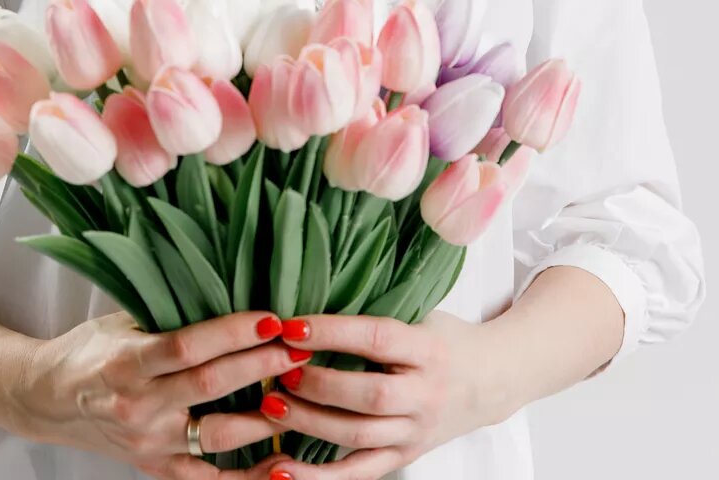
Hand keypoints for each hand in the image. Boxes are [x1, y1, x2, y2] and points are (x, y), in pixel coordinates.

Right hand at [14, 307, 297, 478]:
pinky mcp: (157, 468)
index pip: (188, 347)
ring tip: (301, 394)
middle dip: (261, 365)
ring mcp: (149, 443)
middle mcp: (138, 406)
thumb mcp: (122, 320)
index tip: (271, 319)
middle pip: (211, 386)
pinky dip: (248, 477)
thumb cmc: (90, 350)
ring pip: (219, 436)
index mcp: (128, 362)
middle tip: (300, 348)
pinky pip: (210, 479)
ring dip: (265, 416)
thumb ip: (169, 313)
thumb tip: (231, 286)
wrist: (47, 400)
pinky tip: (283, 465)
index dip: (233, 333)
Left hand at [258, 310, 507, 479]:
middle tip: (278, 369)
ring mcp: (416, 431)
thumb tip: (314, 301)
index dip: (332, 333)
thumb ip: (378, 313)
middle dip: (318, 384)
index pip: (376, 339)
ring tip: (272, 404)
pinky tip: (284, 469)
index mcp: (429, 350)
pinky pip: (359, 473)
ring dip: (310, 422)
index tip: (292, 326)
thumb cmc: (446, 340)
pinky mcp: (406, 457)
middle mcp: (426, 394)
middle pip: (369, 395)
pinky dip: (320, 477)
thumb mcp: (422, 315)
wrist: (491, 380)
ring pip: (359, 435)